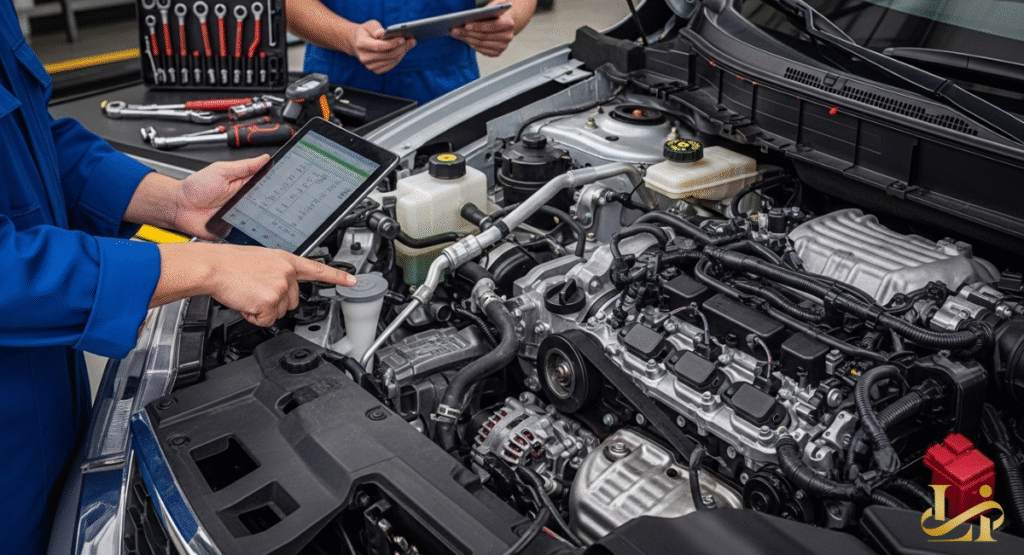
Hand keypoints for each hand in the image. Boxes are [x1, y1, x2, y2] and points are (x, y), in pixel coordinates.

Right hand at [156, 242, 356, 326]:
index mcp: (286, 260)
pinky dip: (254, 316)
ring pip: (278, 313)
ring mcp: (280, 288)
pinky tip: (245, 301)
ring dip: (262, 310)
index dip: (337, 277)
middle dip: (274, 302)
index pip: (317, 269)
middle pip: (292, 302)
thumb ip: (278, 272)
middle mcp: (287, 273)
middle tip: (255, 291)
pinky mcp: (270, 302)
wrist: (213, 267)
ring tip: (247, 293)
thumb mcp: (261, 260)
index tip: (353, 281)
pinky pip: (265, 320)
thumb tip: (282, 287)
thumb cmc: (229, 263)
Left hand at [171, 155, 269, 238]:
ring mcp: (240, 216)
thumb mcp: (221, 170)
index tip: (286, 182)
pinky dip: (253, 232)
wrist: (179, 207)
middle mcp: (244, 201)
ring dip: (264, 218)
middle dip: (275, 203)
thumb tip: (264, 158)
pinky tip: (254, 227)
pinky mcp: (235, 230)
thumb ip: (243, 166)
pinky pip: (248, 232)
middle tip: (275, 200)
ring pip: (261, 219)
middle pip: (267, 203)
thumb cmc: (195, 187)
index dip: (276, 183)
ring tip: (261, 213)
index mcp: (243, 184)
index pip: (265, 184)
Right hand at [350, 20, 415, 73]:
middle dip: (402, 48)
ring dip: (402, 52)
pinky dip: (399, 57)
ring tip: (410, 44)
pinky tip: (404, 50)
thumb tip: (382, 33)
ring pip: (391, 60)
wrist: (358, 43)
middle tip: (412, 41)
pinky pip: (391, 65)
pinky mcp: (376, 70)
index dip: (392, 43)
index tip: (403, 39)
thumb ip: (375, 28)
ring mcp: (370, 66)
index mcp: (361, 44)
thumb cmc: (367, 32)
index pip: (378, 46)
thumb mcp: (369, 25)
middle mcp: (364, 58)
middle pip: (387, 55)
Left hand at [451, 8, 514, 56]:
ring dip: (467, 39)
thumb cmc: (498, 13)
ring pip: (481, 44)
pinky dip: (472, 45)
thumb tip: (474, 15)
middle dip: (467, 33)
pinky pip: (482, 51)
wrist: (506, 22)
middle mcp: (507, 36)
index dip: (478, 26)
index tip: (466, 25)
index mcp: (508, 24)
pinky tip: (465, 40)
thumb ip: (488, 9)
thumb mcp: (494, 6)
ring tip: (456, 34)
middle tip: (455, 30)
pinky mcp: (497, 52)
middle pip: (484, 36)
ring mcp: (502, 46)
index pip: (492, 26)